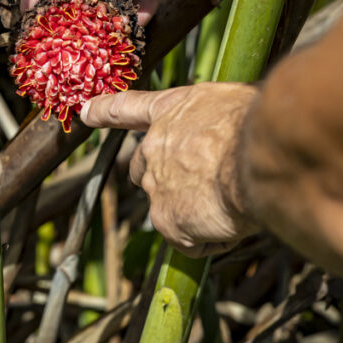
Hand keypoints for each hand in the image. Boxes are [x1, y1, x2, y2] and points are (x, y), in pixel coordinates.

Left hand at [82, 84, 260, 256]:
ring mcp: (155, 187)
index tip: (85, 112)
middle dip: (166, 182)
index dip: (104, 111)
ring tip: (234, 201)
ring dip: (199, 213)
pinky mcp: (167, 222)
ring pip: (172, 210)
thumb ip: (212, 120)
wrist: (257, 154)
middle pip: (142, 171)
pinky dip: (215, 238)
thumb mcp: (229, 102)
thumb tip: (223, 132)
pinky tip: (233, 220)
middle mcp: (152, 147)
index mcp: (170, 111)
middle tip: (206, 186)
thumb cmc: (255, 124)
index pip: (128, 108)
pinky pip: (193, 241)